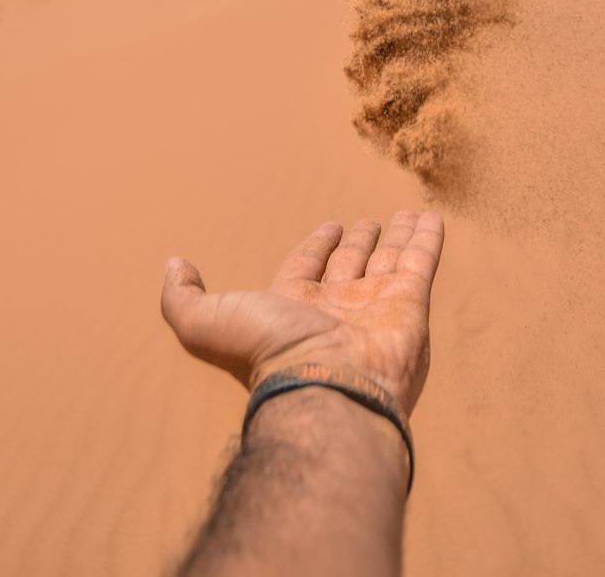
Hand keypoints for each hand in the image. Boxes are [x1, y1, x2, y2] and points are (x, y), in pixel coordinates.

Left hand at [161, 210, 444, 415]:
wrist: (328, 391)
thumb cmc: (268, 356)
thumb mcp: (205, 322)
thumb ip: (182, 297)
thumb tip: (173, 265)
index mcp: (294, 311)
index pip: (308, 268)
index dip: (318, 246)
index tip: (330, 225)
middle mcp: (338, 311)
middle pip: (352, 267)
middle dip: (359, 244)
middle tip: (368, 222)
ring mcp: (377, 310)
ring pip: (390, 263)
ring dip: (398, 237)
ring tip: (409, 213)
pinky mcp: (411, 307)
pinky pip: (421, 264)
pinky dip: (427, 240)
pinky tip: (432, 216)